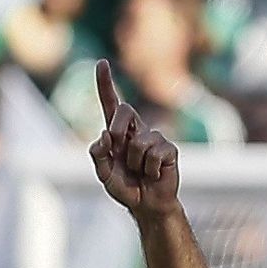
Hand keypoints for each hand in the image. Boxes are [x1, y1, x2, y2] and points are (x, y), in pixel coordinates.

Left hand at [90, 58, 178, 215]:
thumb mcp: (103, 174)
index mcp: (118, 132)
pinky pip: (153, 155)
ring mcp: (154, 137)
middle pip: (124, 110)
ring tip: (140, 172)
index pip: (111, 103)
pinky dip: (149, 170)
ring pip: (137, 143)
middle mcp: (136, 129)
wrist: (146, 205)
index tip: (101, 63)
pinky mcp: (169, 149)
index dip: (105, 84)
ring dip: (134, 164)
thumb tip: (105, 135)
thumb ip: (97, 155)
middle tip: (119, 150)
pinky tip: (153, 175)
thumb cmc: (125, 187)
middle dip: (117, 130)